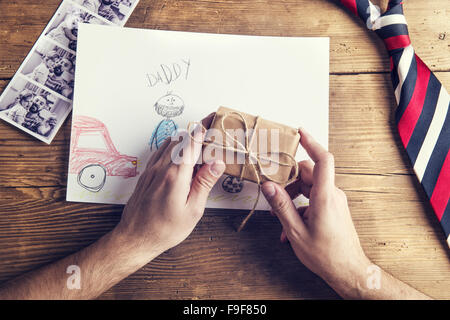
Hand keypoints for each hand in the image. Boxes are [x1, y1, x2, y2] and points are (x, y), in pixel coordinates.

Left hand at [116, 116, 224, 260]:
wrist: (135, 238)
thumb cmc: (165, 229)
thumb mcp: (192, 210)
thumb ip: (204, 183)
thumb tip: (217, 163)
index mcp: (176, 176)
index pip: (192, 144)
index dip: (202, 129)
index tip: (212, 118)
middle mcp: (162, 168)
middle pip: (181, 139)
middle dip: (196, 131)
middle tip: (210, 128)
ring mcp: (152, 170)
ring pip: (169, 143)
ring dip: (184, 137)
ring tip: (198, 139)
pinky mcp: (146, 174)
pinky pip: (160, 151)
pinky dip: (172, 146)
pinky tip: (178, 151)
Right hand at [261, 128, 370, 295]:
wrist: (349, 271)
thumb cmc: (326, 255)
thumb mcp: (296, 232)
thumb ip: (281, 206)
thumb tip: (269, 186)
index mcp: (325, 198)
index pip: (322, 161)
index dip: (311, 143)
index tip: (299, 131)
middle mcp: (332, 195)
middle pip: (308, 174)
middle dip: (288, 180)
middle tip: (272, 190)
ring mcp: (334, 201)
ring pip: (309, 187)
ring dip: (292, 197)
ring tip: (280, 218)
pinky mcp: (333, 208)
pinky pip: (313, 199)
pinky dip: (300, 207)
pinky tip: (290, 226)